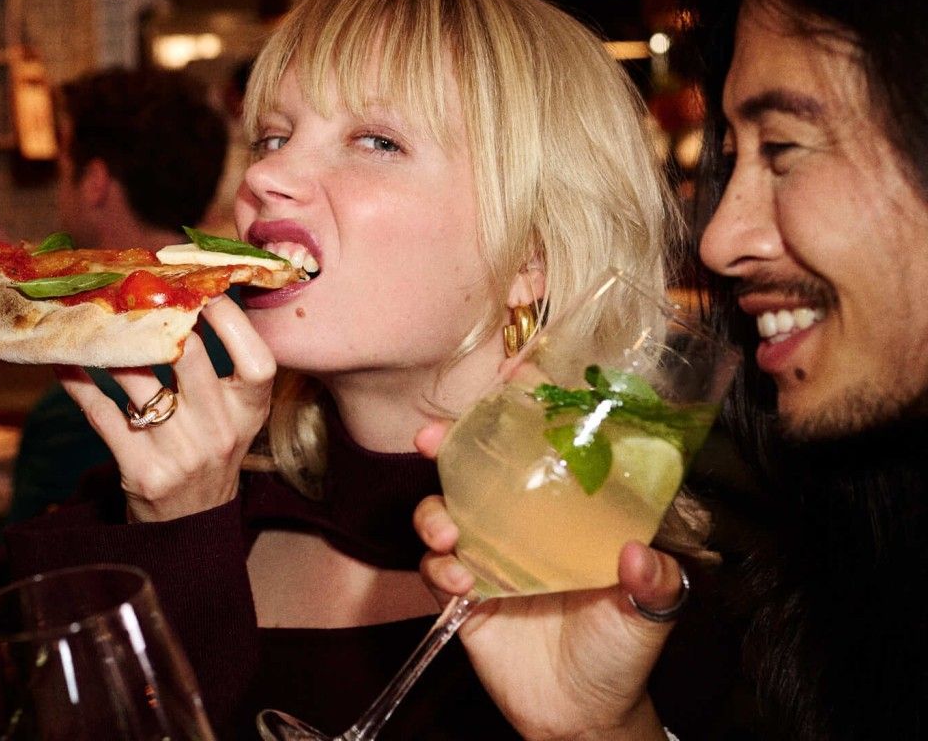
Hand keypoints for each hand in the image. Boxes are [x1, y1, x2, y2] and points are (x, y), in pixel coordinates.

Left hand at [56, 294, 274, 522]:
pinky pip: (103, 412)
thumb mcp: (235, 415)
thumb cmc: (212, 451)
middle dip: (162, 321)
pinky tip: (67, 361)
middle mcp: (220, 432)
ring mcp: (180, 453)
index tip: (205, 290)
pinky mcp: (140, 470)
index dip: (233, 322)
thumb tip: (193, 301)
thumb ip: (223, 368)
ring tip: (94, 317)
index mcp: (250, 412)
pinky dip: (80, 382)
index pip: (257, 362)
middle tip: (138, 295)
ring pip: (138, 380)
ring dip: (111, 346)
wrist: (190, 524)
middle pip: (190, 359)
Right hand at [414, 421, 676, 740]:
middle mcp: (521, 521)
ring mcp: (488, 554)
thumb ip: (652, 583)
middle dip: (449, 442)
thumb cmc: (620, 651)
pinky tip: (461, 583)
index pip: (544, 444)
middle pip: (477, 465)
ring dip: (434, 511)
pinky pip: (435, 567)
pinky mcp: (462, 593)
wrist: (579, 717)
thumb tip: (640, 554)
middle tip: (431, 437)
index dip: (525, 407)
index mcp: (565, 509)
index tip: (511, 377)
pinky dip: (438, 568)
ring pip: (444, 509)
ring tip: (447, 533)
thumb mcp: (649, 613)